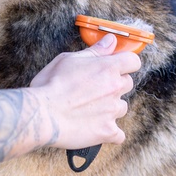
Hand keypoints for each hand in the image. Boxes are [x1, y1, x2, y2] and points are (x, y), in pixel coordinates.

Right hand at [28, 34, 141, 148]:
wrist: (42, 114)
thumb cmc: (50, 85)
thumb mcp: (68, 59)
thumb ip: (94, 51)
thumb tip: (110, 40)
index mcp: (107, 68)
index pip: (133, 61)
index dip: (126, 63)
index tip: (117, 66)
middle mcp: (114, 88)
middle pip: (127, 84)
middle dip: (115, 84)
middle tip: (94, 88)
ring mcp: (113, 111)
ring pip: (122, 107)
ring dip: (111, 107)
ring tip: (90, 109)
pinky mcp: (107, 132)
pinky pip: (119, 134)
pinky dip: (110, 132)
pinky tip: (96, 129)